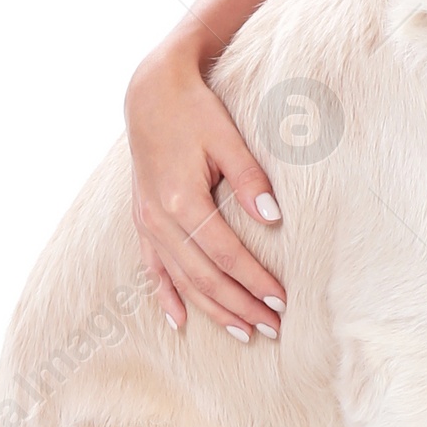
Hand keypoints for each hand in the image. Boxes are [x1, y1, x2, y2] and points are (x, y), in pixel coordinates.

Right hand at [123, 42, 288, 337]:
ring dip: (212, 309)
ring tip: (243, 332)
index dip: (255, 280)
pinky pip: (152, 269)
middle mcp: (159, 220)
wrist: (150, 93)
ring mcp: (147, 223)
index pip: (227, 255)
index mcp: (182, 201)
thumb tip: (274, 218)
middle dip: (240, 306)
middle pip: (204, 277)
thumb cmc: (195, 112)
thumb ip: (250, 179)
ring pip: (181, 280)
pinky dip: (166, 297)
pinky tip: (179, 321)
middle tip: (273, 328)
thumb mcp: (227, 139)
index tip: (284, 300)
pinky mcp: (142, 220)